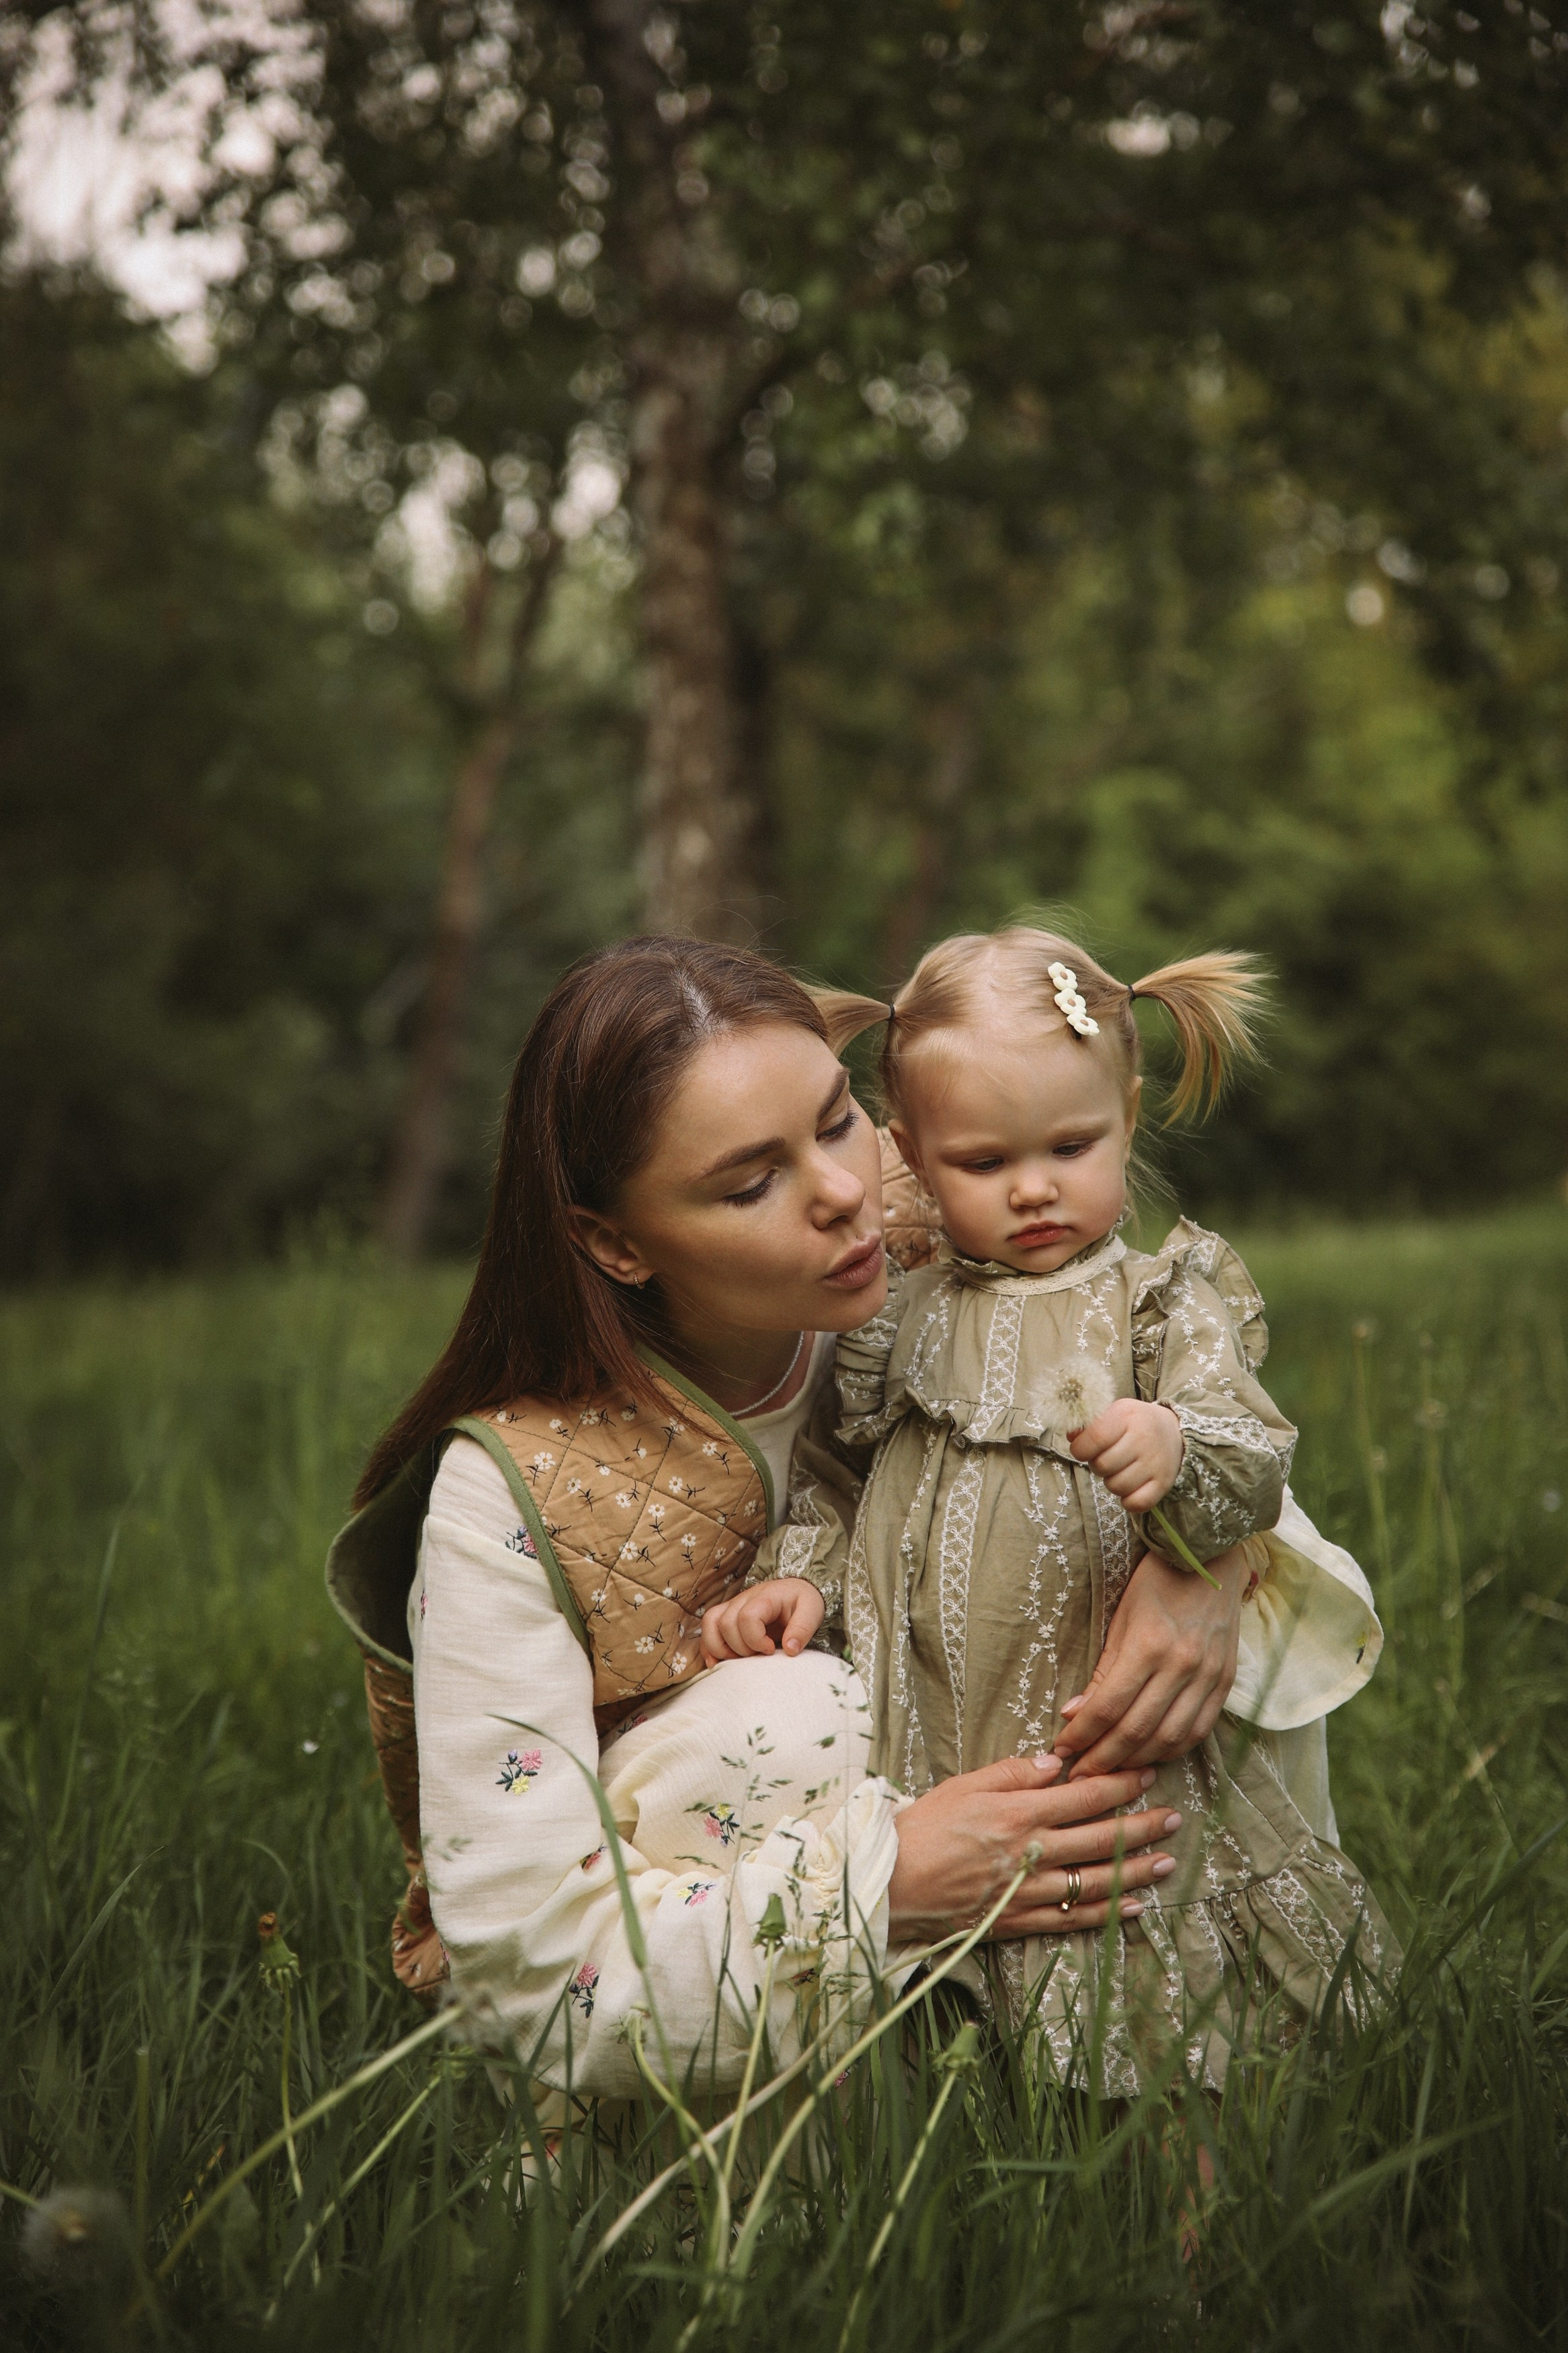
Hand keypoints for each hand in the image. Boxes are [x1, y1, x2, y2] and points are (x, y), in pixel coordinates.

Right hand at [700, 1577, 824, 1663]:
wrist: (796, 1590)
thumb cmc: (803, 1602)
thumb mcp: (812, 1611)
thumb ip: (802, 1629)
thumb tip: (790, 1650)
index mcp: (765, 1597)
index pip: (747, 1617)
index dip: (755, 1639)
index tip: (771, 1649)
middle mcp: (743, 1599)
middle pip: (725, 1624)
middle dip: (740, 1648)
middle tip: (758, 1656)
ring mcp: (732, 1606)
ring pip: (709, 1624)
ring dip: (719, 1648)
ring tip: (739, 1660)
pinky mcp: (726, 1616)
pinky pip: (707, 1630)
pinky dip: (709, 1648)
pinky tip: (719, 1663)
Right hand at [887, 1752, 1180, 1942]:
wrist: (892, 1883)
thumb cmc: (924, 1827)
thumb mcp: (964, 1785)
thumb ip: (1013, 1772)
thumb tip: (1057, 1763)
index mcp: (1019, 1813)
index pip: (1084, 1796)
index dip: (1120, 1784)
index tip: (1147, 1774)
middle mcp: (1032, 1852)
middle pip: (1100, 1839)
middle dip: (1142, 1826)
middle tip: (1175, 1819)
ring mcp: (1029, 1891)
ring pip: (1096, 1881)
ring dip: (1136, 1871)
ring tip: (1167, 1862)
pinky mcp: (1021, 1920)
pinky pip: (1075, 1918)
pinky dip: (1108, 1913)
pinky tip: (1134, 1907)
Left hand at [1052, 1544, 1246, 1778]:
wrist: (1211, 1558)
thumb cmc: (1157, 1583)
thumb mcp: (1121, 1619)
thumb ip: (1102, 1672)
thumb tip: (1074, 1714)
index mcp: (1148, 1645)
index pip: (1108, 1707)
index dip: (1082, 1736)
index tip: (1063, 1750)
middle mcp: (1182, 1665)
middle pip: (1136, 1731)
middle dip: (1103, 1759)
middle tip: (1080, 1773)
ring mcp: (1209, 1676)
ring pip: (1169, 1739)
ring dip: (1136, 1762)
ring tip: (1111, 1770)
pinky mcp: (1226, 1682)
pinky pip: (1198, 1731)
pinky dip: (1172, 1750)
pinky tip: (1150, 1756)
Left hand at [1070, 1398, 1183, 1511]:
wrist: (1173, 1430)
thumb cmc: (1133, 1423)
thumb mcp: (1112, 1413)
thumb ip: (1088, 1425)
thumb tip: (1072, 1438)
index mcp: (1126, 1415)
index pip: (1094, 1438)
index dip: (1080, 1450)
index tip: (1082, 1450)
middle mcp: (1143, 1438)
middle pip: (1102, 1466)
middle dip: (1097, 1466)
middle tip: (1107, 1459)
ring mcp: (1155, 1462)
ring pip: (1117, 1487)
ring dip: (1112, 1482)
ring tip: (1120, 1470)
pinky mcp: (1164, 1483)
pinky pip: (1137, 1503)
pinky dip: (1128, 1501)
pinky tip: (1130, 1487)